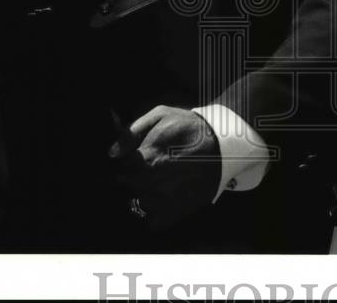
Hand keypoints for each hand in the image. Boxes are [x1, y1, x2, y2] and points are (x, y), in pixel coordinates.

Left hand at [109, 105, 221, 232]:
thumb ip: (131, 132)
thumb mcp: (160, 115)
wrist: (224, 144)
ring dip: (144, 193)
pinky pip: (152, 222)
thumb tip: (112, 153)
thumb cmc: (190, 127)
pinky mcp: (177, 211)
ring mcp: (165, 199)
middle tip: (151, 166)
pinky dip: (155, 212)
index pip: (122, 166)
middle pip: (128, 185)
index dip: (128, 160)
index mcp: (146, 158)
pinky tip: (164, 196)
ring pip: (139, 203)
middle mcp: (153, 182)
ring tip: (160, 180)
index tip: (136, 157)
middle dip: (134, 176)